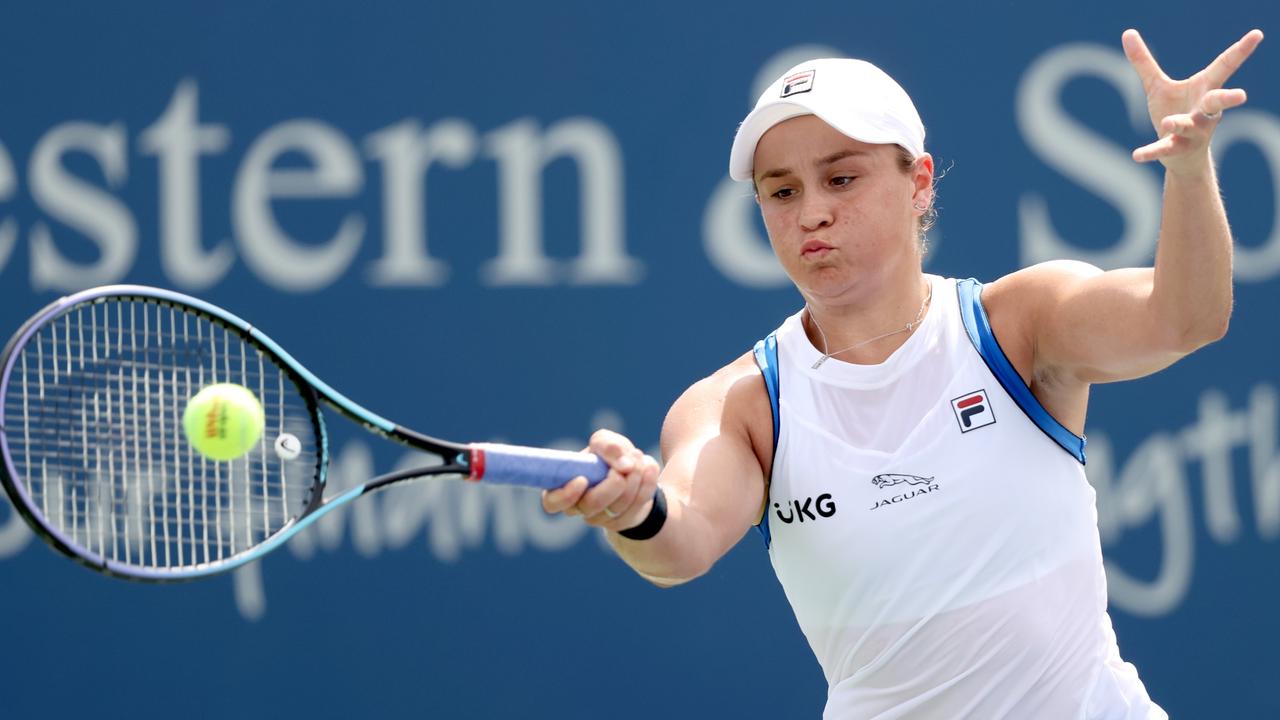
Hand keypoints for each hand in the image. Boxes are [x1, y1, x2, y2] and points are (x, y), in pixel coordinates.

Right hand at [541, 429, 659, 532]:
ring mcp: (602, 519)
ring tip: (638, 459)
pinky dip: (648, 482)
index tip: (583, 480)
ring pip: (617, 507)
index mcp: (564, 486)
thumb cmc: (608, 457)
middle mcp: (580, 507)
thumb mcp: (605, 442)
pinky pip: (638, 506)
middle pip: (591, 505)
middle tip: (626, 466)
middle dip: (612, 483)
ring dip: (634, 478)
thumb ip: (607, 445)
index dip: (565, 495)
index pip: (552, 502)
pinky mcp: (625, 521)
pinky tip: (649, 467)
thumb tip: (624, 464)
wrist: (632, 472)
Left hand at [1123, 28, 1263, 172]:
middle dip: (1229, 99)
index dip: (1241, 51)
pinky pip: (1165, 149)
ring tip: (1169, 122)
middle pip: (1218, 101)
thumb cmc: (1174, 113)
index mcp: (1204, 89)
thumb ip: (1144, 62)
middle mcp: (1205, 110)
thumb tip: (1128, 32)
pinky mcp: (1177, 149)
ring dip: (1180, 123)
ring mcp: (1193, 131)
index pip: (1224, 66)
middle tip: (1241, 96)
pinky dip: (1152, 152)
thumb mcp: (1158, 86)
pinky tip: (1137, 155)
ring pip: (1190, 126)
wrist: (1181, 157)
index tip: (1257, 34)